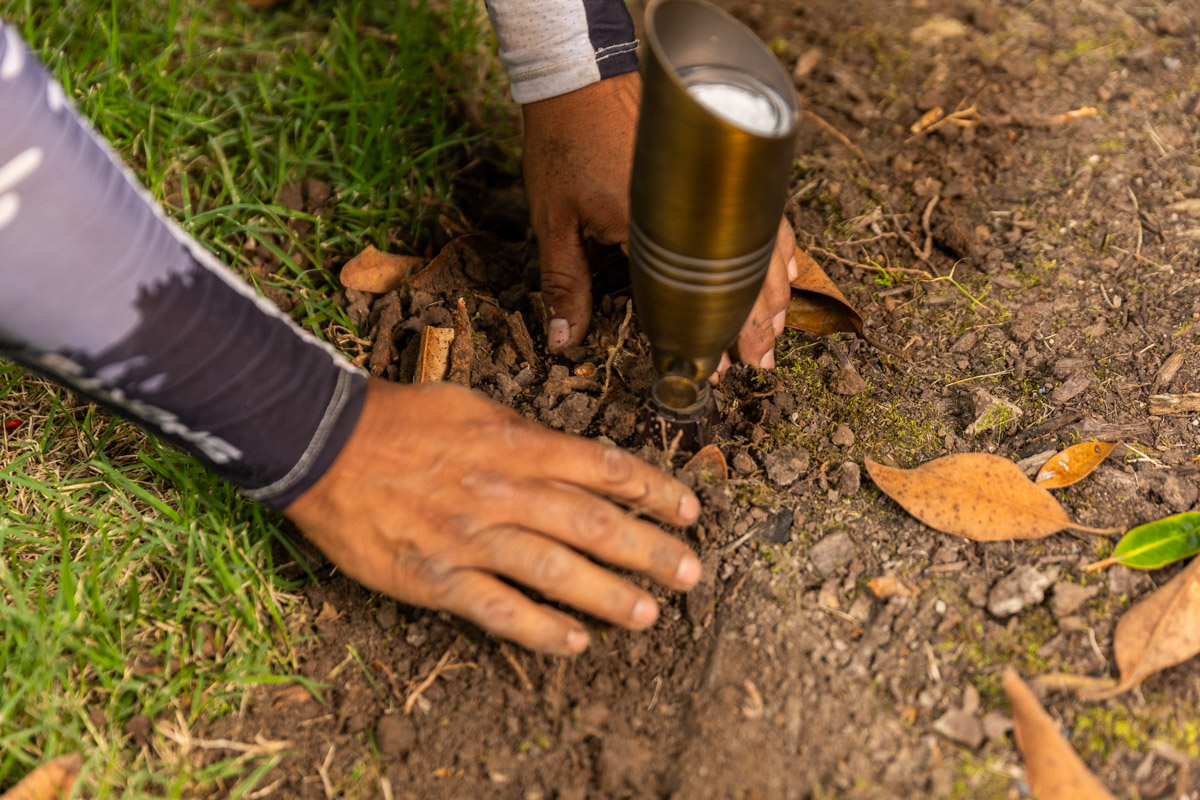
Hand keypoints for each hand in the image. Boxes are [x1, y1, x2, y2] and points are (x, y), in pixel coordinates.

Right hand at [284, 379, 701, 654]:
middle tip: (690, 572)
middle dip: (649, 550)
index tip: (689, 509)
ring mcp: (471, 538)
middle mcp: (503, 491)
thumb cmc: (402, 420)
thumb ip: (527, 436)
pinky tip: (575, 643)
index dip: (654, 490)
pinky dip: (540, 630)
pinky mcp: (437, 577)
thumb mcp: (475, 408)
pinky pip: (498, 609)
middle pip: (592, 524)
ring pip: (554, 571)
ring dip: (608, 596)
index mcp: (516, 445)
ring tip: (649, 614)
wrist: (324, 445)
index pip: (603, 467)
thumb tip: (575, 458)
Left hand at [522, 73, 797, 375]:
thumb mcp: (554, 221)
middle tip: (760, 363)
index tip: (712, 367)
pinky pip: (764, 215)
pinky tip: (784, 271)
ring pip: (763, 247)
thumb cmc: (564, 145)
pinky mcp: (720, 165)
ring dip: (773, 292)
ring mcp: (714, 183)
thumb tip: (563, 341)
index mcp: (650, 226)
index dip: (705, 336)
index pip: (690, 296)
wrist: (581, 76)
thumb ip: (564, 283)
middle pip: (740, 277)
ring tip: (776, 330)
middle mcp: (694, 206)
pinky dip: (777, 248)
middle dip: (753, 325)